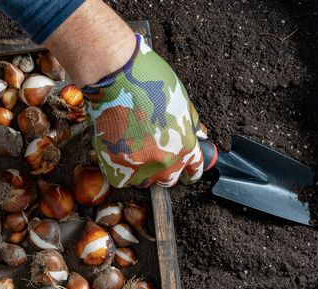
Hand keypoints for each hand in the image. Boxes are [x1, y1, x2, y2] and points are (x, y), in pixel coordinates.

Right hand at [82, 34, 205, 187]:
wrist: (116, 78)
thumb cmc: (151, 82)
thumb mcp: (181, 101)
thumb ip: (191, 123)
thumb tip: (201, 135)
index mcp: (187, 147)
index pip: (194, 171)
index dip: (189, 172)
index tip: (185, 172)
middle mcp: (167, 163)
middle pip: (169, 180)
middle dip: (164, 171)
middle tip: (152, 156)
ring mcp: (142, 169)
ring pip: (144, 182)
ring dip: (140, 172)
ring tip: (132, 150)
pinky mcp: (118, 170)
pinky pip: (120, 180)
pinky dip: (118, 170)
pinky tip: (116, 153)